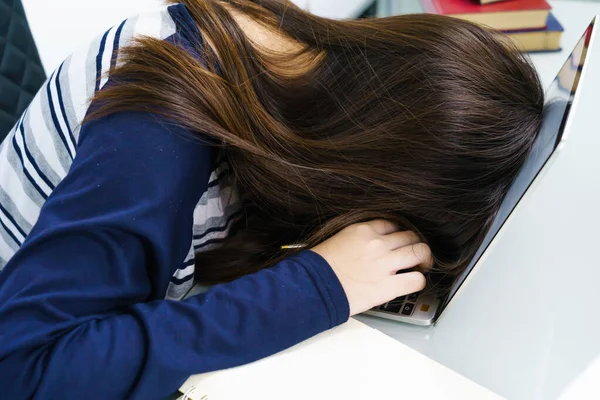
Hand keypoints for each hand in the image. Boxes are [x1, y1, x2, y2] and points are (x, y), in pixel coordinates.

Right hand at [311, 220, 431, 315]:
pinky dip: (419, 280)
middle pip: (410, 236)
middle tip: (415, 253)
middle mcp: (378, 243)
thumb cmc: (320, 266)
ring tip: (422, 265)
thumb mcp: (338, 239)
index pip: (392, 224)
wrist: (314, 286)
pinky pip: (417, 280)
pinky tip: (414, 281)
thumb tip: (371, 243)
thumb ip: (359, 238)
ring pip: (420, 252)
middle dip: (414, 244)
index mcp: (364, 230)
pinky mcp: (389, 286)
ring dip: (424, 259)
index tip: (399, 240)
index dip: (398, 233)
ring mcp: (385, 264)